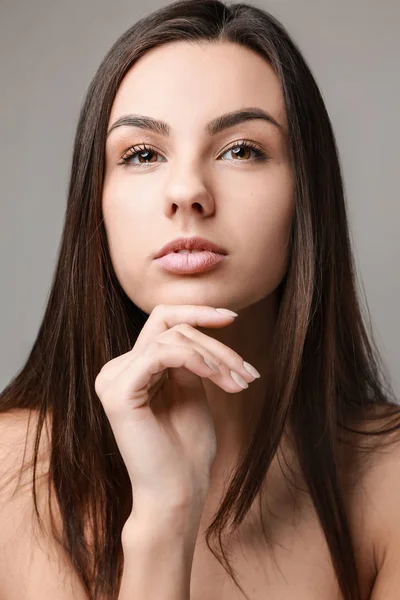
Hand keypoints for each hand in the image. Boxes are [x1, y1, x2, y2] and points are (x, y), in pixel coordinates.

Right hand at [94, 304, 258, 515]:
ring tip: (239, 383)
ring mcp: (113, 379)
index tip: (233, 316)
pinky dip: (195, 359)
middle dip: (215, 343)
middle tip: (247, 372)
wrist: (179, 492)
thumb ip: (189, 360)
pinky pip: (159, 353)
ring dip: (214, 357)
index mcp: (132, 369)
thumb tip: (201, 329)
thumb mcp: (192, 391)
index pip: (162, 323)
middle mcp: (116, 370)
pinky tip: (217, 377)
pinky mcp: (119, 392)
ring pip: (171, 338)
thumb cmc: (187, 449)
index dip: (197, 312)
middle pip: (170, 327)